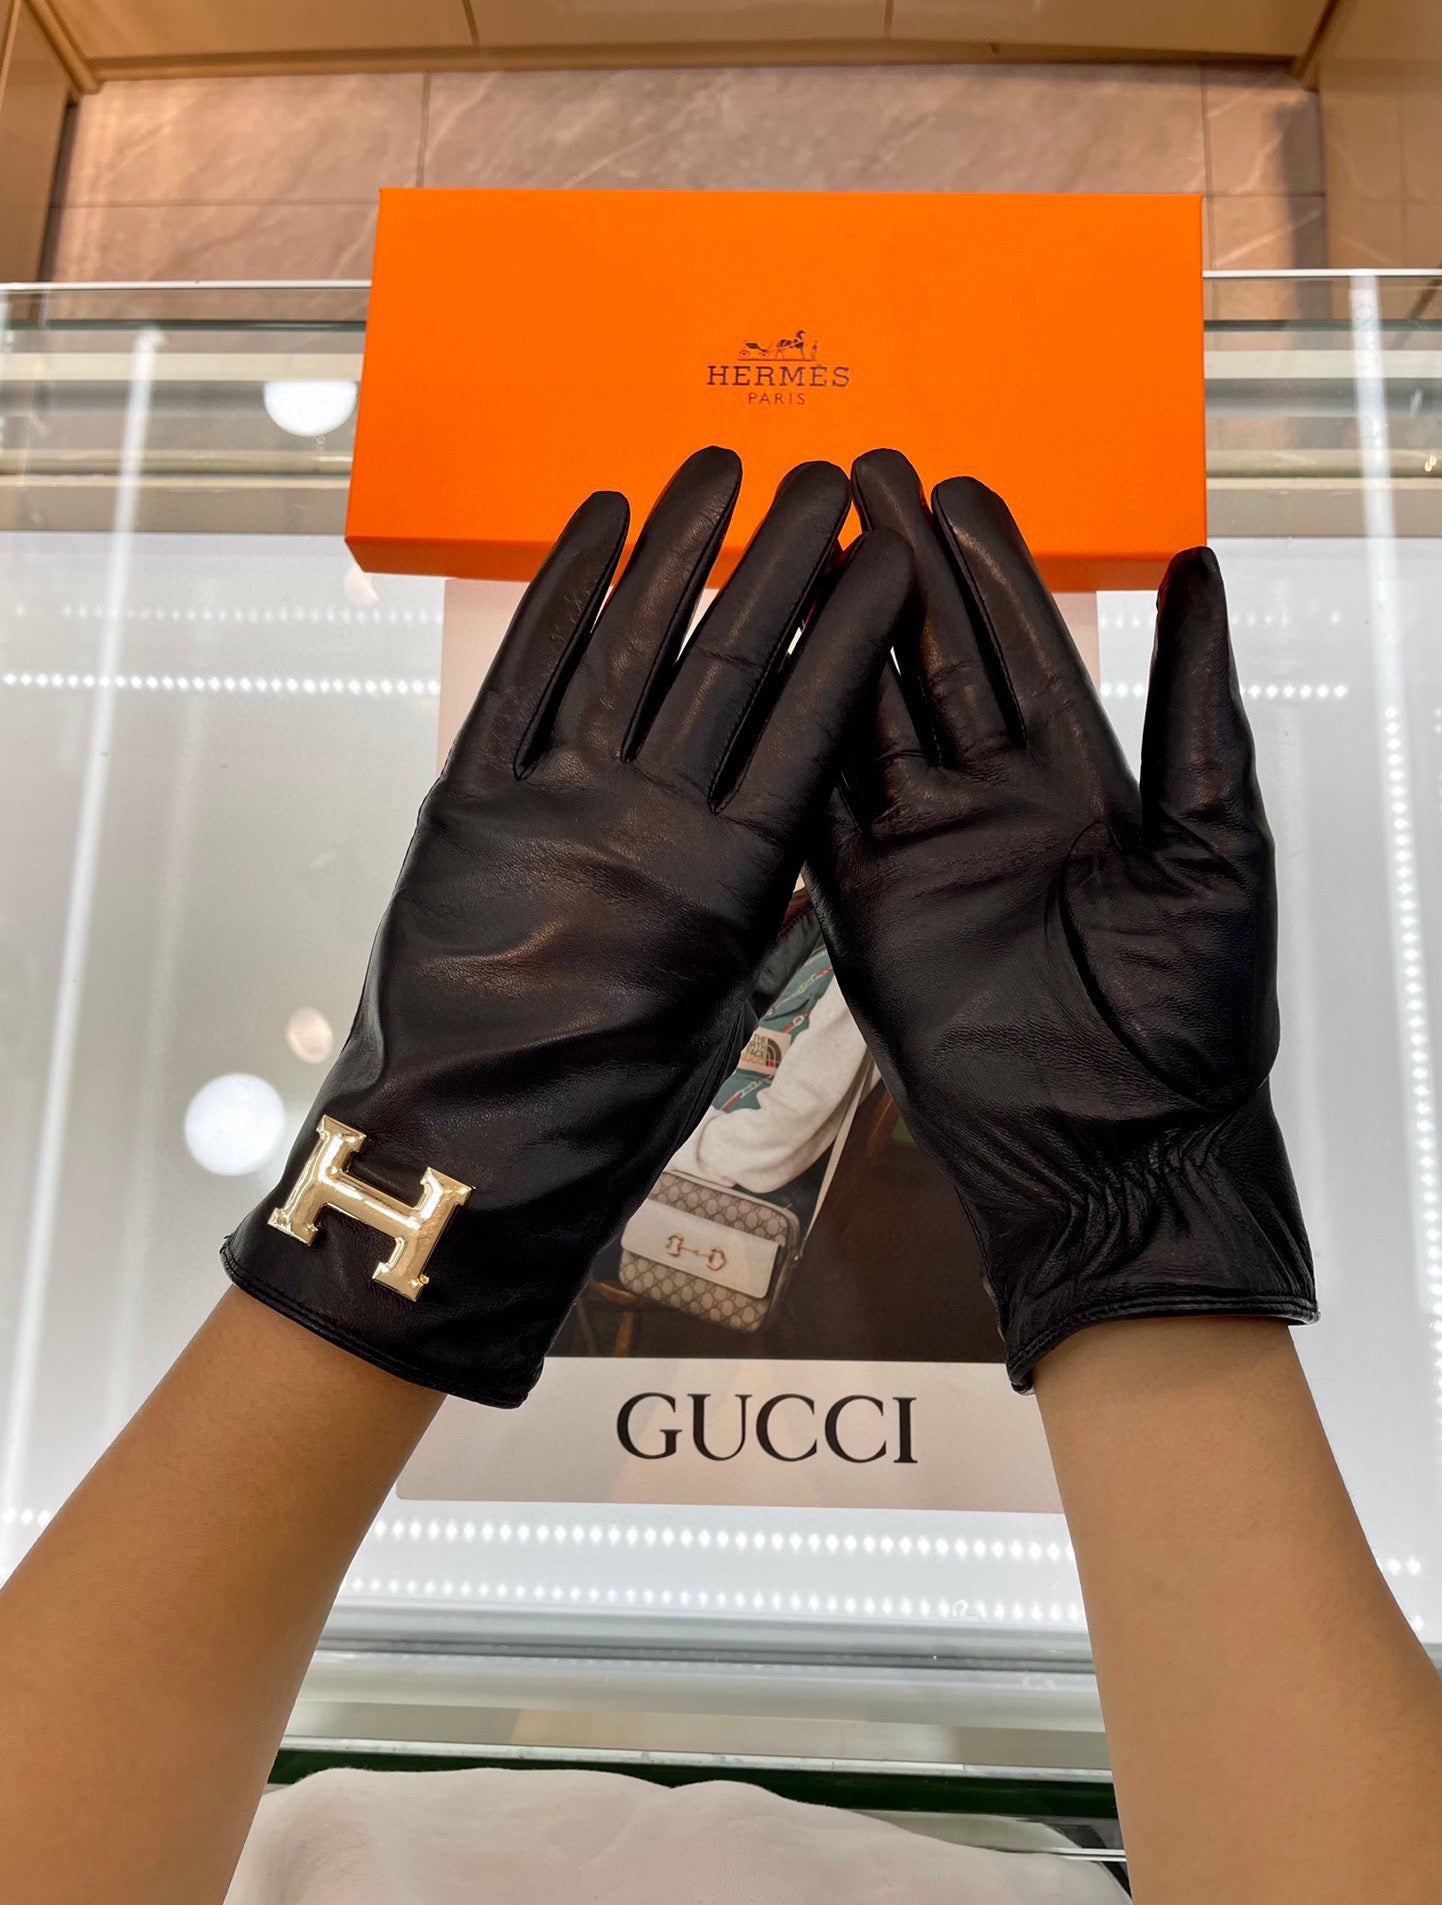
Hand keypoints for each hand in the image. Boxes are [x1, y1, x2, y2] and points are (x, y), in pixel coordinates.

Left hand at [224, 449, 909, 1402]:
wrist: (471, 1160)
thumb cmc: (609, 1109)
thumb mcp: (721, 1016)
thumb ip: (763, 909)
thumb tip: (797, 826)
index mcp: (729, 886)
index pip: (811, 724)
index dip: (854, 630)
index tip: (892, 556)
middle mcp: (646, 824)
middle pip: (732, 660)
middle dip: (786, 559)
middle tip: (829, 479)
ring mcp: (551, 801)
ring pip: (631, 643)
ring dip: (681, 546)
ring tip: (722, 467)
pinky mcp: (468, 799)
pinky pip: (524, 673)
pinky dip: (563, 591)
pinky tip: (603, 522)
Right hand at [806, 449, 1313, 1387]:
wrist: (1117, 1150)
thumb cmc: (1190, 1019)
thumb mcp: (1219, 842)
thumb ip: (1197, 708)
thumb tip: (1201, 575)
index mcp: (1082, 786)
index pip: (1022, 648)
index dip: (987, 568)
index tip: (953, 489)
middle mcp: (993, 809)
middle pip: (934, 665)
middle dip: (899, 573)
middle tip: (861, 483)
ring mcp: (922, 857)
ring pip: (867, 722)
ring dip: (836, 637)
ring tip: (806, 548)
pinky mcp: (862, 912)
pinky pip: (818, 815)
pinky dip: (790, 743)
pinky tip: (766, 668)